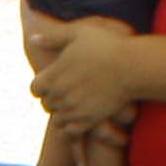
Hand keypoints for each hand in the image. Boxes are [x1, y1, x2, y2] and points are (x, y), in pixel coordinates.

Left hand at [27, 18, 143, 132]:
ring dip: (63, 113)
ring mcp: (73, 110)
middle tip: (66, 92)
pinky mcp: (88, 121)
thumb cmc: (107, 45)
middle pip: (47, 104)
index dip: (43, 85)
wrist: (132, 66)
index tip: (53, 81)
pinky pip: (70, 132)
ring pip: (57, 119)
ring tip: (74, 104)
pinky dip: (71, 127)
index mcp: (53, 76)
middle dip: (53, 98)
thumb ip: (54, 38)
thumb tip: (33, 39)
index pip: (35, 89)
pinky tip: (80, 117)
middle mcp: (59, 95)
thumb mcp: (78, 33)